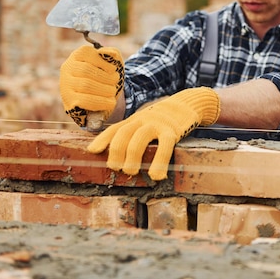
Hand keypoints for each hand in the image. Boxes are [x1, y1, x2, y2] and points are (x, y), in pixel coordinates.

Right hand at [59, 45, 123, 126]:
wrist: (99, 100)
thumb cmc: (105, 78)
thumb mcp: (111, 63)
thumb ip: (112, 53)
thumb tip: (109, 53)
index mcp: (77, 56)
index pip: (86, 53)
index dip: (103, 62)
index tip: (113, 70)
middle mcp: (68, 68)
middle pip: (86, 70)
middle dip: (105, 77)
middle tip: (115, 81)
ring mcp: (66, 85)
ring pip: (85, 85)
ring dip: (105, 89)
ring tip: (113, 91)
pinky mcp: (69, 101)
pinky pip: (85, 101)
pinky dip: (101, 101)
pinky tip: (111, 102)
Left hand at [87, 87, 219, 180]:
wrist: (187, 104)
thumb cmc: (163, 119)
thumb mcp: (144, 122)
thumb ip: (132, 134)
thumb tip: (117, 156)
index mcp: (133, 120)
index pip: (114, 129)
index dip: (102, 140)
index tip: (93, 151)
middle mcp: (141, 120)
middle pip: (122, 135)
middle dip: (116, 153)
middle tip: (116, 169)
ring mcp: (156, 125)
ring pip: (139, 140)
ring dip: (132, 158)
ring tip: (132, 172)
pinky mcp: (172, 131)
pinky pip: (164, 146)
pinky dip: (159, 161)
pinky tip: (157, 175)